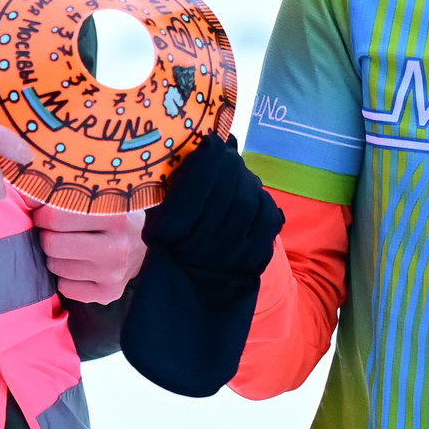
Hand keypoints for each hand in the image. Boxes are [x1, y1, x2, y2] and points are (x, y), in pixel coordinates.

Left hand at [35, 205, 146, 304]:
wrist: (140, 243)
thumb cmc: (109, 214)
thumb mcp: (94, 196)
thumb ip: (61, 192)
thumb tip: (27, 196)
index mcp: (114, 215)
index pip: (56, 217)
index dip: (42, 214)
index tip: (44, 212)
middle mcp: (118, 246)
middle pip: (53, 244)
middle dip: (48, 237)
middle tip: (57, 232)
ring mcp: (115, 273)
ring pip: (57, 267)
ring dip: (56, 257)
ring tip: (71, 247)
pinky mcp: (109, 293)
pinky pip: (65, 287)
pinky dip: (66, 277)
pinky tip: (80, 265)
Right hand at [142, 134, 283, 292]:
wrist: (191, 288)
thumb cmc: (170, 244)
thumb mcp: (158, 215)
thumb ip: (172, 184)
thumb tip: (196, 145)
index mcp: (172, 228)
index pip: (197, 183)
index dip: (209, 156)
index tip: (210, 141)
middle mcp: (205, 242)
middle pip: (229, 188)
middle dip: (229, 164)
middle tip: (226, 153)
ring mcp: (234, 251)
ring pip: (250, 200)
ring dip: (245, 181)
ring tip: (237, 177)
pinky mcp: (256, 256)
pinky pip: (269, 218)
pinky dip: (264, 201)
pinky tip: (254, 197)